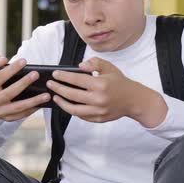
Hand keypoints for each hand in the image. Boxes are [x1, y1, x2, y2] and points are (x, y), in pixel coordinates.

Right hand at [0, 53, 50, 121]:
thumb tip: (4, 60)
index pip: (0, 77)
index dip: (12, 69)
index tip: (24, 61)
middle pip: (10, 92)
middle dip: (24, 83)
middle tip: (36, 74)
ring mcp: (0, 112)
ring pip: (18, 106)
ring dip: (34, 101)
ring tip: (47, 95)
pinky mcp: (7, 118)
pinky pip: (22, 115)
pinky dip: (32, 109)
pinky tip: (42, 103)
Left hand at [47, 57, 166, 126]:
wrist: (133, 100)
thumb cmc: (119, 82)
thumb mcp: (109, 67)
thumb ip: (94, 63)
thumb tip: (79, 66)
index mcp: (100, 84)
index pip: (77, 80)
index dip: (63, 77)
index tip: (54, 74)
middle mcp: (98, 99)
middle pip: (72, 95)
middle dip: (58, 89)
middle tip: (50, 84)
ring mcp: (98, 111)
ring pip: (73, 109)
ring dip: (61, 103)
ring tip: (55, 96)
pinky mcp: (98, 119)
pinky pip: (81, 115)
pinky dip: (72, 110)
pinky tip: (66, 103)